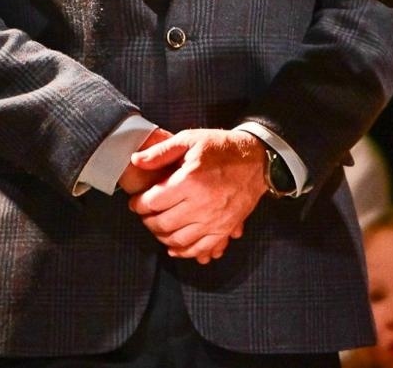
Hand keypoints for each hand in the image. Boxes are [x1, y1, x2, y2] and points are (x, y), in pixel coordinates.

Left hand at [126, 129, 266, 264]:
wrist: (256, 160)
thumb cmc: (222, 148)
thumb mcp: (190, 140)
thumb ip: (161, 152)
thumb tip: (136, 161)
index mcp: (190, 181)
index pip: (153, 202)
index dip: (139, 204)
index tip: (135, 202)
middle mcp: (201, 204)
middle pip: (163, 224)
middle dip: (148, 221)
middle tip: (145, 214)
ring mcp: (214, 220)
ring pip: (178, 240)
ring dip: (162, 237)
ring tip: (157, 226)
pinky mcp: (224, 228)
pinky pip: (200, 248)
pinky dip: (184, 252)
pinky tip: (174, 246)